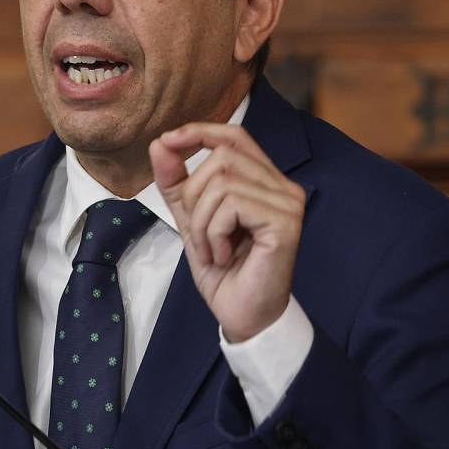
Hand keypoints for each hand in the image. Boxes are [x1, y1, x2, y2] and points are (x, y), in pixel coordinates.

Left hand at [148, 123, 305, 342]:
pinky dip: (214, 233)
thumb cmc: (225, 271)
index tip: (167, 142)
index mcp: (265, 181)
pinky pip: (231, 205)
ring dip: (202, 222)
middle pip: (222, 157)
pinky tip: (224, 255)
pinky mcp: (284, 222)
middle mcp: (283, 186)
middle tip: (199, 235)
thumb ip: (177, 183)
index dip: (200, 132)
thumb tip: (160, 144)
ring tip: (212, 250)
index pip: (235, 136)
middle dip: (193, 195)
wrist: (243, 316)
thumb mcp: (192, 220)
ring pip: (222, 182)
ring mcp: (288, 203)